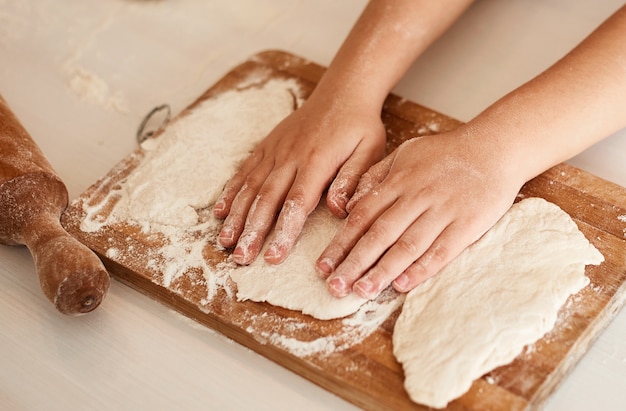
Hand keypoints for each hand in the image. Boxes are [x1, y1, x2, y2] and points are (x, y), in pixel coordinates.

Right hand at [213, 94, 385, 264]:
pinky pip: (245, 171)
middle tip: (241, 257)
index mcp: (316, 161)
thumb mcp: (369, 150)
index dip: (283, 231)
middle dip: (252, 230)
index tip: (273, 256)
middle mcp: (289, 157)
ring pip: (251, 187)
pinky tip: (220, 211)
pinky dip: (231, 191)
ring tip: (225, 241)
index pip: (297, 203)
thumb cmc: (358, 125)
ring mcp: (275, 151)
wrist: (342, 92)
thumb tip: (338, 210)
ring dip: (236, 215)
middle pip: (267, 199)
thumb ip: (353, 179)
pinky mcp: (267, 147)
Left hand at [316, 130, 523, 298]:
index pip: (362, 216)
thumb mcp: (404, 154)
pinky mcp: (467, 224)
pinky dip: (421, 268)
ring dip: (382, 270)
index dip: (340, 243)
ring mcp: (442, 211)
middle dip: (354, 262)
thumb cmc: (446, 153)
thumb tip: (349, 205)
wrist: (495, 147)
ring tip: (361, 291)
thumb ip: (375, 177)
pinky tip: (402, 284)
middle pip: (379, 234)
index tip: (323, 265)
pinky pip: (441, 250)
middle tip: (334, 286)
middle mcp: (416, 197)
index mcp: (398, 181)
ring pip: (407, 246)